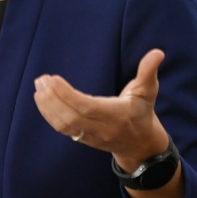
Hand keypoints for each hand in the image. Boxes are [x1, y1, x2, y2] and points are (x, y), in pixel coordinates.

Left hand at [33, 49, 168, 172]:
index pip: (87, 107)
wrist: (139, 145)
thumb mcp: (148, 91)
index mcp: (116, 115)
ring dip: (47, 106)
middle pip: (71, 117)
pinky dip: (48, 114)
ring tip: (39, 86)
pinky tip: (41, 99)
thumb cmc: (142, 112)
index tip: (53, 80)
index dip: (68, 95)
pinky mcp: (82, 138)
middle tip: (41, 79)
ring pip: (63, 125)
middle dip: (53, 99)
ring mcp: (90, 136)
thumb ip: (148, 71)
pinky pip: (62, 128)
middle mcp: (101, 129)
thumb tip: (157, 52)